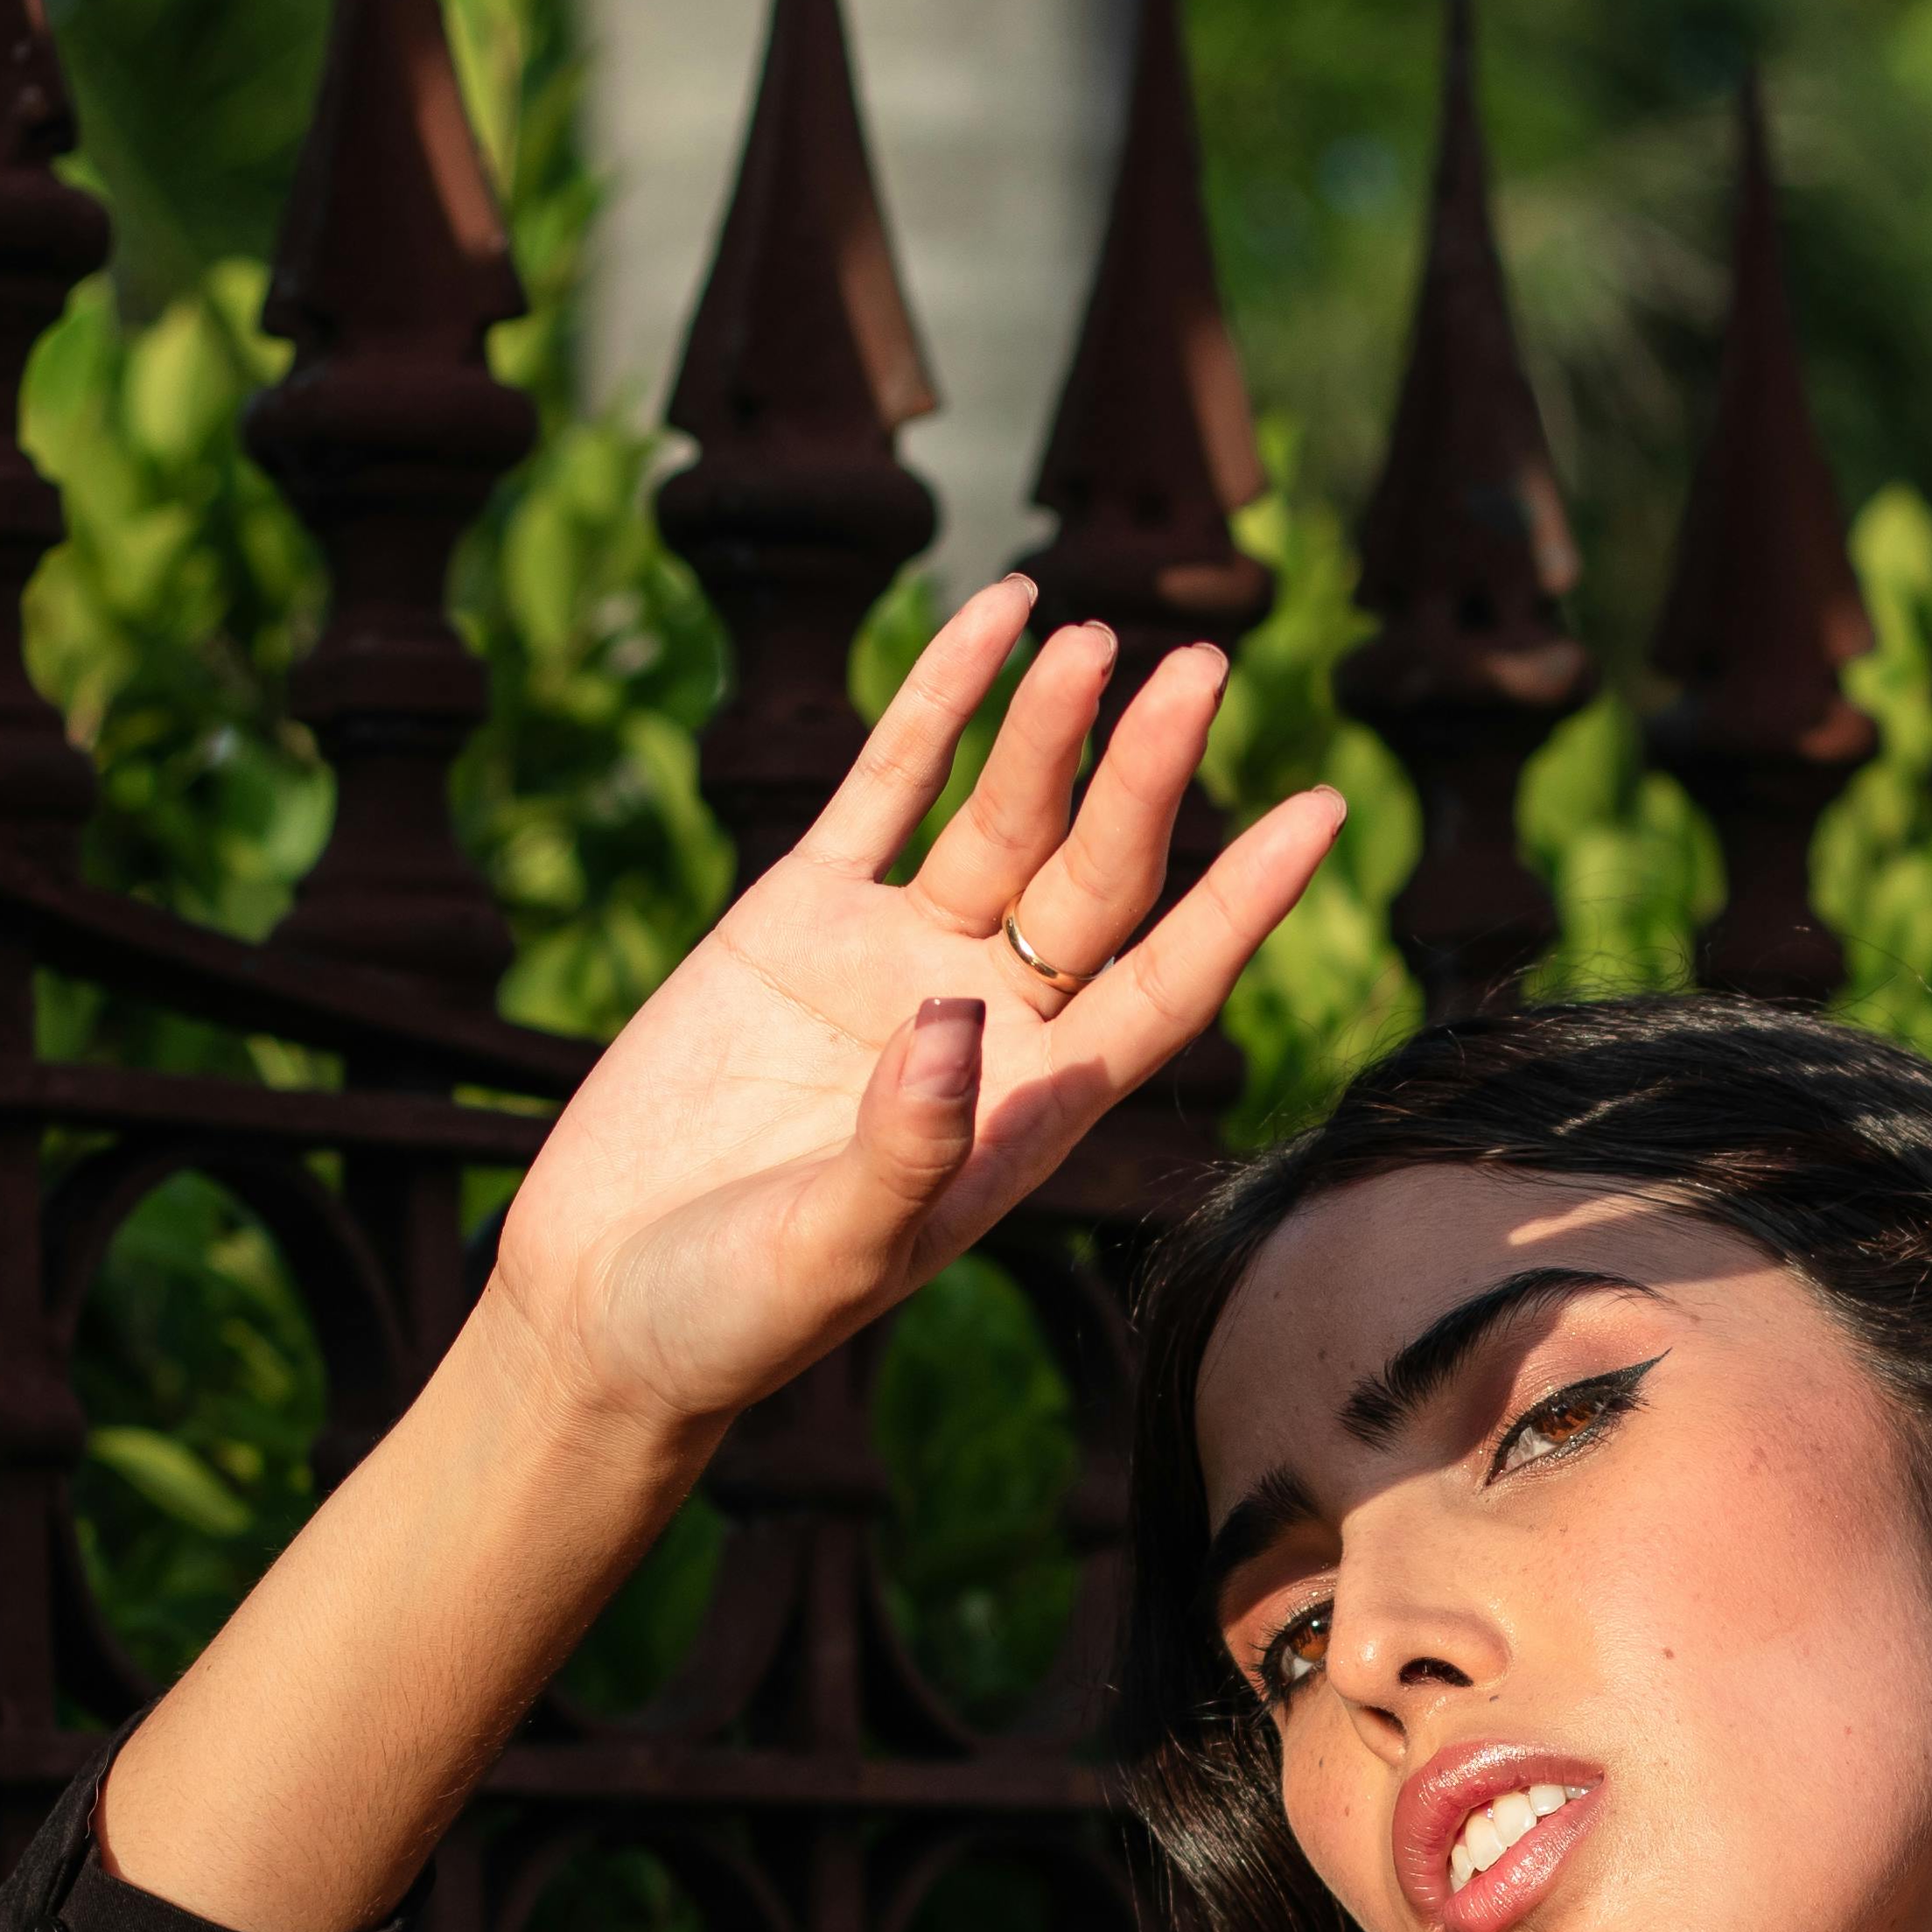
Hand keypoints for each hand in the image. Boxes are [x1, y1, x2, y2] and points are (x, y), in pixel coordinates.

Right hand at [478, 575, 1341, 1444]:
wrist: (609, 1301)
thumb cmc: (739, 1315)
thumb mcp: (833, 1255)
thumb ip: (907, 1151)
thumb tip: (953, 1016)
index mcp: (1029, 1115)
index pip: (1165, 990)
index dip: (1241, 906)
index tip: (1322, 815)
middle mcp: (987, 1025)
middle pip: (1095, 882)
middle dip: (1147, 779)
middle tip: (1204, 670)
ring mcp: (894, 958)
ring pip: (1001, 821)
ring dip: (1049, 730)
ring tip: (1094, 637)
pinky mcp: (798, 918)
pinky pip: (886, 788)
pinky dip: (939, 704)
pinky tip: (998, 617)